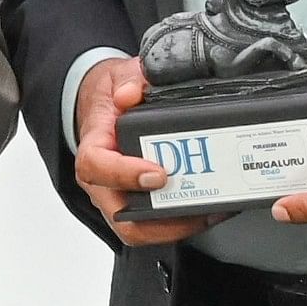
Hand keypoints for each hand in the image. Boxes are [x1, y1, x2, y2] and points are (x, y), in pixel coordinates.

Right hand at [72, 59, 207, 248]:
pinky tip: (212, 208)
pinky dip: (184, 222)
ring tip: (212, 210)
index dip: (125, 175)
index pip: (96, 167)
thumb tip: (132, 93)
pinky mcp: (138, 203)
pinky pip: (156, 224)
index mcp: (94, 147)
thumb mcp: (117, 77)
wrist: (103, 107)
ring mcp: (119, 196)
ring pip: (140, 229)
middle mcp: (102, 180)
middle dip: (163, 218)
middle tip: (197, 204)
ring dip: (178, 225)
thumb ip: (129, 79)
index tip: (157, 174)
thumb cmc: (108, 98)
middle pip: (121, 215)